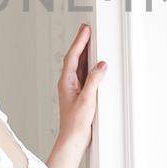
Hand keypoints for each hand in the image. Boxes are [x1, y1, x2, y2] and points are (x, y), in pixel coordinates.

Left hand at [56, 23, 106, 141]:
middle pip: (74, 58)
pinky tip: (94, 62)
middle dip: (80, 43)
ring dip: (85, 52)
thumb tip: (100, 66)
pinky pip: (84, 74)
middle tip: (86, 29)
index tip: (85, 31)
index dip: (79, 42)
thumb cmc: (75, 122)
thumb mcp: (87, 99)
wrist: (73, 138)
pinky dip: (89, 65)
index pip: (72, 57)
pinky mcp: (80, 93)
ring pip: (79, 65)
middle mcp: (68, 83)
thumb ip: (94, 81)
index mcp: (66, 82)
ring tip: (90, 40)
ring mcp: (73, 88)